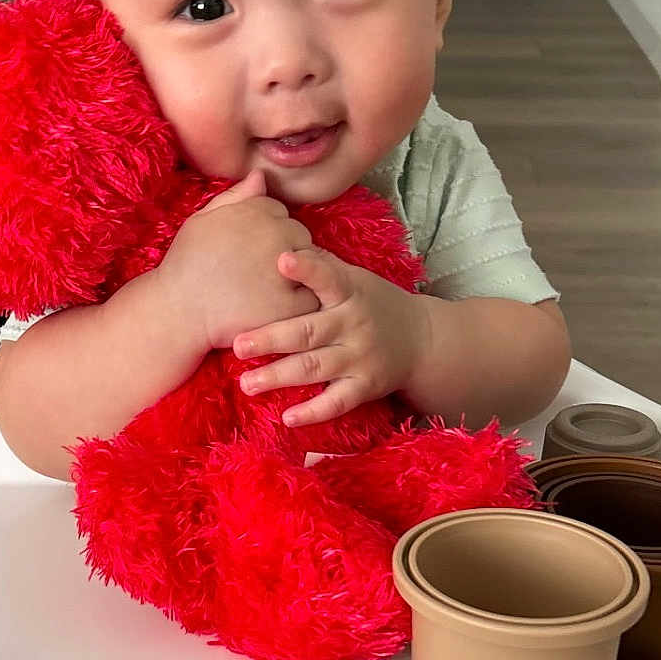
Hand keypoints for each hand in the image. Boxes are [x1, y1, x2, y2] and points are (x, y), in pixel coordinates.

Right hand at [158, 170, 321, 349]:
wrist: (178, 312)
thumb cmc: (185, 266)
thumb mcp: (202, 221)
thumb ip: (234, 196)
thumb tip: (260, 175)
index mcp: (254, 212)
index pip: (278, 210)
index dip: (265, 230)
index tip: (249, 249)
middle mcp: (274, 234)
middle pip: (298, 233)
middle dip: (285, 247)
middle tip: (258, 271)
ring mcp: (285, 269)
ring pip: (310, 261)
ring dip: (298, 272)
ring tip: (267, 289)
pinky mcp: (290, 304)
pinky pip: (312, 296)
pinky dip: (302, 300)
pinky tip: (279, 306)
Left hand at [232, 248, 434, 426]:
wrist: (422, 341)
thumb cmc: (374, 303)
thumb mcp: (355, 278)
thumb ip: (322, 266)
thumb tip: (280, 241)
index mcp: (350, 291)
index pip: (329, 277)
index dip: (307, 269)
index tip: (281, 260)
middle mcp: (355, 324)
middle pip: (309, 332)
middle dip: (272, 339)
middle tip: (237, 345)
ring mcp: (360, 357)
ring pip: (315, 368)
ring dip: (279, 377)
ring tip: (247, 384)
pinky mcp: (365, 386)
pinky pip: (337, 402)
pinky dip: (313, 412)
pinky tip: (287, 418)